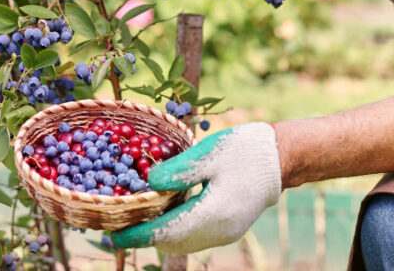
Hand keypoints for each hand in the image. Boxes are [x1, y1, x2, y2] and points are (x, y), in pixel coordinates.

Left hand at [111, 122, 281, 254]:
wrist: (280, 157)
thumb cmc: (244, 150)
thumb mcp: (208, 153)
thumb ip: (178, 171)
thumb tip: (149, 184)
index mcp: (213, 214)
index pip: (166, 232)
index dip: (138, 235)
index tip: (113, 234)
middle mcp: (218, 231)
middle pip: (172, 243)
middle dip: (144, 236)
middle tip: (119, 223)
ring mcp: (225, 233)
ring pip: (182, 242)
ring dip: (159, 234)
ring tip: (136, 220)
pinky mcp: (228, 228)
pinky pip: (193, 236)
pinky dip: (174, 230)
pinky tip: (163, 213)